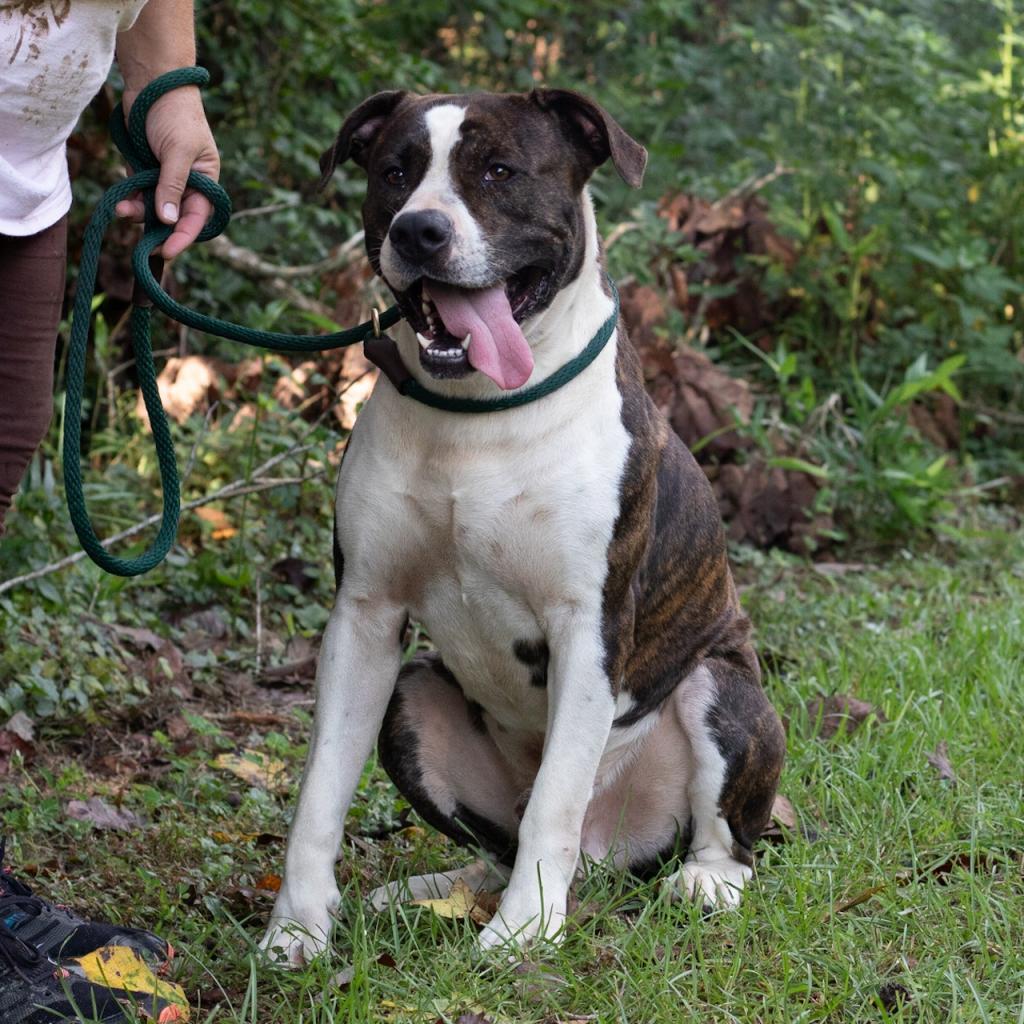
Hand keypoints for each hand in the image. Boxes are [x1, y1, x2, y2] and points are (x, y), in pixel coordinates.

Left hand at [116, 85, 219, 259]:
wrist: (152, 84)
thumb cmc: (175, 115)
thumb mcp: (178, 152)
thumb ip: (172, 186)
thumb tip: (168, 220)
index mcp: (206, 181)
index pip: (198, 218)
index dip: (184, 236)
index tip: (167, 252)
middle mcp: (188, 184)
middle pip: (176, 219)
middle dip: (160, 231)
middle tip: (145, 249)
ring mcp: (164, 179)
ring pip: (154, 209)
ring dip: (139, 214)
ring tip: (122, 211)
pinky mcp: (144, 172)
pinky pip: (138, 195)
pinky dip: (130, 201)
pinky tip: (119, 203)